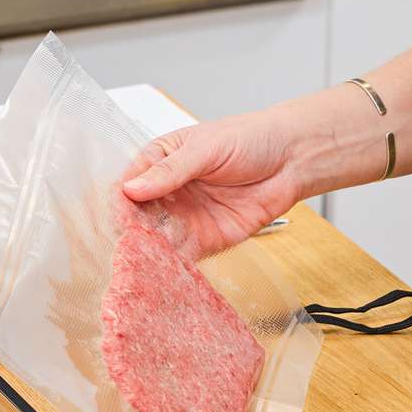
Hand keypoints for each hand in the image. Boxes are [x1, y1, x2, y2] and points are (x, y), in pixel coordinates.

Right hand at [119, 106, 316, 255]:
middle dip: (131, 232)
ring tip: (141, 263)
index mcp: (160, 161)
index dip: (122, 201)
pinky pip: (182, 256)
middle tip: (128, 244)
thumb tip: (132, 188)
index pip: (130, 184)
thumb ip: (171, 170)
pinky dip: (172, 266)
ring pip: (156, 239)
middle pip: (138, 216)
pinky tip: (163, 272)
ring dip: (148, 252)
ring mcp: (184, 217)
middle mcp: (168, 192)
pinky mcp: (205, 240)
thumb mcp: (205, 148)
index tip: (119, 215)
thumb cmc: (250, 139)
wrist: (292, 159)